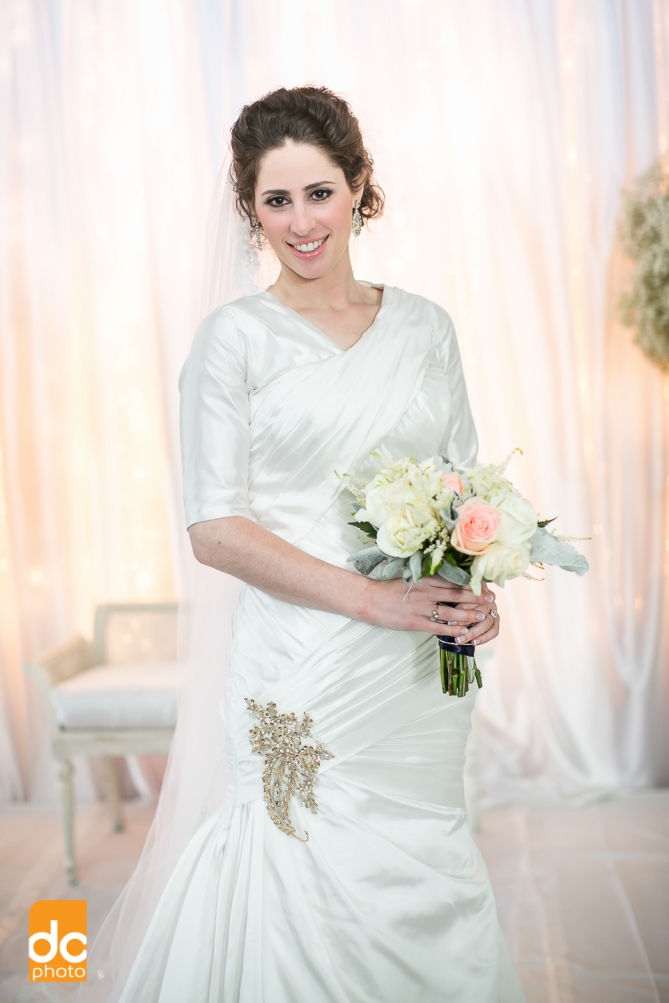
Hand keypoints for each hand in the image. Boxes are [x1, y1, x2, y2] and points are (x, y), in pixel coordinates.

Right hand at [364, 574, 498, 645]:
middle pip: (456, 594)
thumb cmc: (391, 589)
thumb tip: (449, 579)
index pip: (453, 580)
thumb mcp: (411, 578)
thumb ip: (429, 578)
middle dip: (476, 597)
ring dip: (468, 614)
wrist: (371, 600)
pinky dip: (452, 630)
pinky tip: (463, 632)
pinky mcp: (415, 622)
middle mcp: (425, 592)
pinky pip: (438, 627)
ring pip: (450, 611)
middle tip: (490, 599)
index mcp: (425, 579)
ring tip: (482, 616)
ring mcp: (420, 607)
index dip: (470, 583)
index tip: (485, 584)